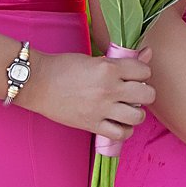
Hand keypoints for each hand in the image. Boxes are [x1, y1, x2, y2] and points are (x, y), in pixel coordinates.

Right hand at [18, 46, 154, 141]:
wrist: (37, 82)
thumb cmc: (64, 67)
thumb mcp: (95, 58)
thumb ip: (123, 60)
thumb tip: (148, 52)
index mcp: (109, 68)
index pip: (144, 71)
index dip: (143, 72)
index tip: (135, 75)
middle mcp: (108, 89)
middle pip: (147, 94)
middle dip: (145, 93)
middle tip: (135, 93)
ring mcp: (101, 109)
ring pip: (138, 116)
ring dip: (137, 113)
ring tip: (128, 109)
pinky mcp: (91, 125)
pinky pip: (120, 134)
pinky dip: (125, 130)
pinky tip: (120, 123)